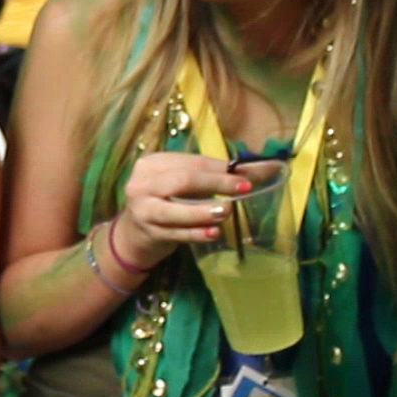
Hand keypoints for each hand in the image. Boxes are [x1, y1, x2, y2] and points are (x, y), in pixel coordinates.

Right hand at [117, 152, 257, 267]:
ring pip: (174, 210)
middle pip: (182, 180)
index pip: (192, 162)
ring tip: (226, 212)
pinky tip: (214, 233)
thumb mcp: (183, 184)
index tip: (247, 174)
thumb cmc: (166, 201)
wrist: (135, 232)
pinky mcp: (148, 233)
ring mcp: (143, 210)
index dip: (220, 168)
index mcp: (153, 164)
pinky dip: (197, 234)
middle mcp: (142, 184)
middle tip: (244, 188)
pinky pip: (176, 233)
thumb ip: (214, 177)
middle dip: (216, 183)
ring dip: (203, 211)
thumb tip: (261, 169)